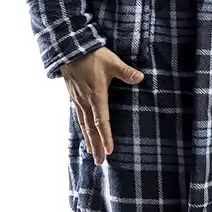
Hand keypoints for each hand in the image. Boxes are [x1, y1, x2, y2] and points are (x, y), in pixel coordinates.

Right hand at [60, 47, 144, 163]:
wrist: (70, 49)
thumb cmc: (92, 55)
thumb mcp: (112, 62)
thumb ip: (126, 72)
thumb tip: (140, 78)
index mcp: (96, 95)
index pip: (102, 121)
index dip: (106, 136)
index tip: (109, 151)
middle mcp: (85, 101)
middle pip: (91, 128)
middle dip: (96, 145)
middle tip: (99, 162)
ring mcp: (78, 100)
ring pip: (83, 124)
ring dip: (88, 140)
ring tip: (91, 153)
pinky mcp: (74, 96)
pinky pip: (78, 117)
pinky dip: (82, 128)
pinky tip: (84, 133)